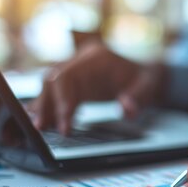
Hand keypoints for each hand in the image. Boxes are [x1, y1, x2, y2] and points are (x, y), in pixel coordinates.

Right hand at [29, 41, 166, 134]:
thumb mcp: (148, 87)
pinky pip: (55, 90)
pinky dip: (48, 105)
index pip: (69, 78)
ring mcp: (76, 68)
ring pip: (49, 84)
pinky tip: (42, 120)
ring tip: (39, 127)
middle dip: (46, 104)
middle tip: (40, 128)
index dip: (62, 102)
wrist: (147, 74)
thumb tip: (126, 109)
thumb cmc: (146, 80)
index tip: (64, 126)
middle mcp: (81, 60)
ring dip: (43, 105)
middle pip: (53, 79)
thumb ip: (138, 98)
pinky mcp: (74, 80)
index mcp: (95, 58)